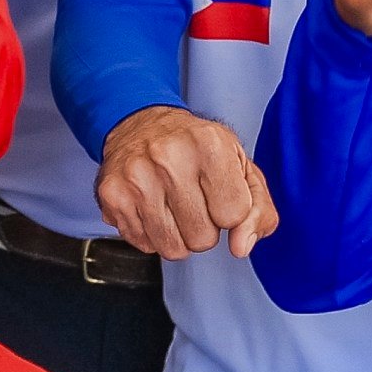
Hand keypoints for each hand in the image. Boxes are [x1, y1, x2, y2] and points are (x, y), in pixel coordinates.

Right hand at [97, 107, 276, 259]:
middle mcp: (169, 157)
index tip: (219, 192)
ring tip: (174, 205)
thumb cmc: (197, 148)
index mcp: (209, 144)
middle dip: (204, 227)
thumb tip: (241, 247)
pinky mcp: (112, 195)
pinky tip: (152, 206)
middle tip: (194, 199)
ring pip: (172, 248)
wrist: (142, 123)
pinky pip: (144, 244)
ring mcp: (136, 177)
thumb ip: (258, 211)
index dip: (230, 211)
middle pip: (202, 239)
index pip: (233, 215)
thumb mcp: (242, 167)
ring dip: (178, 235)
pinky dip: (152, 233)